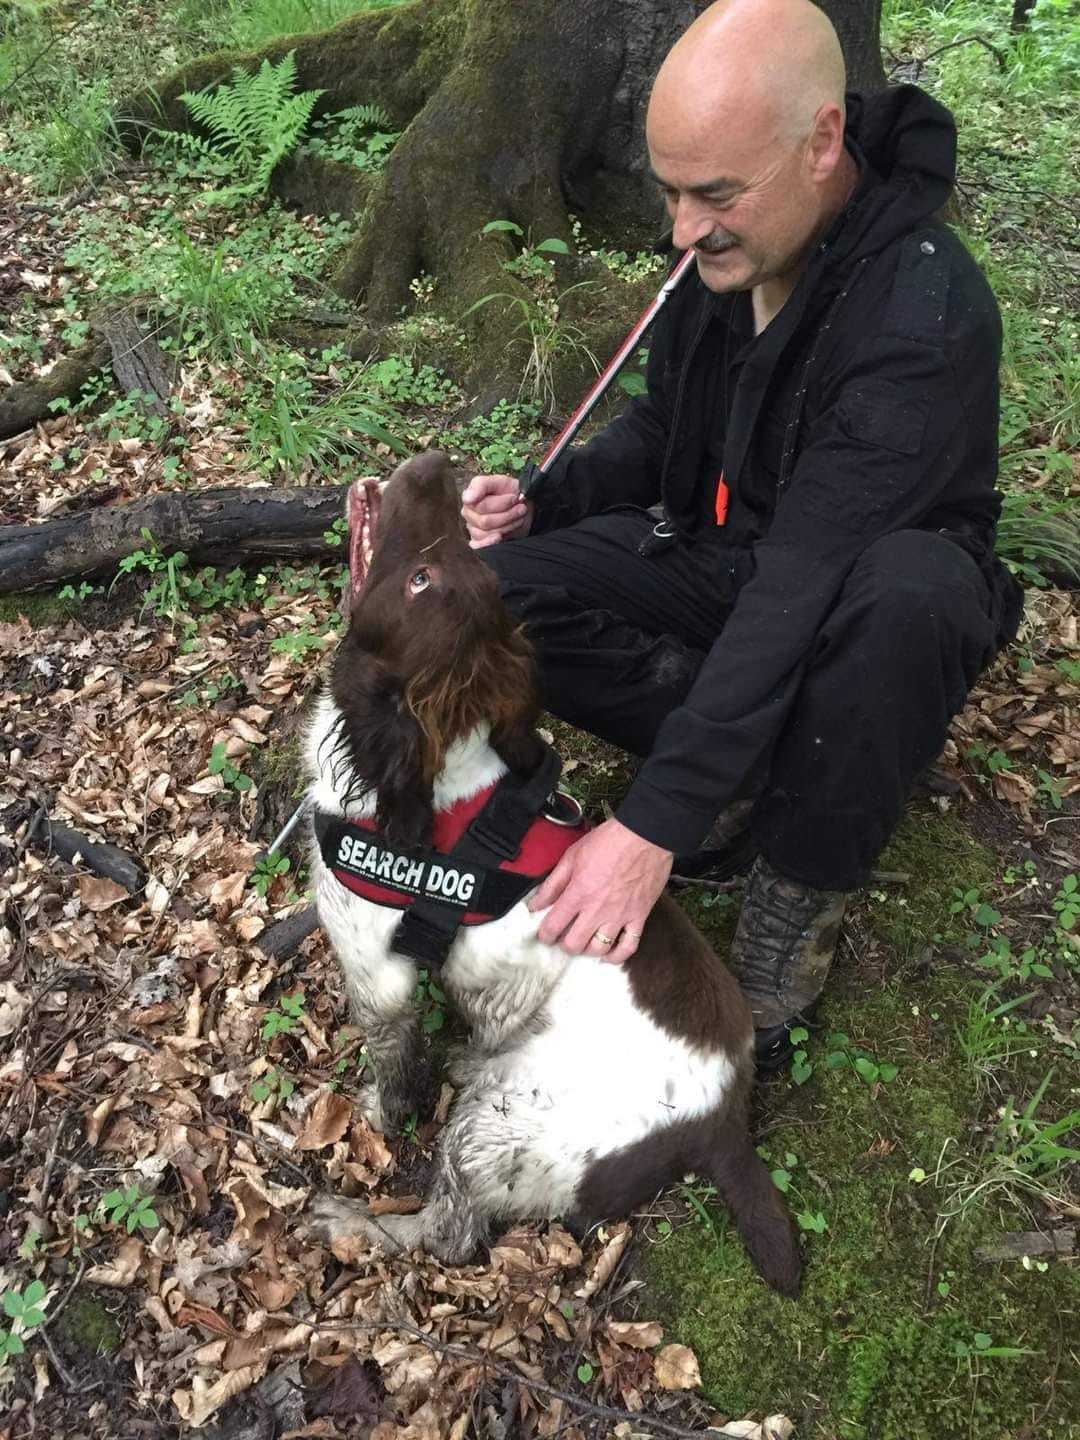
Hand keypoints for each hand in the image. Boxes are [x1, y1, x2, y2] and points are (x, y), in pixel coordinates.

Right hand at [461, 474, 533, 548]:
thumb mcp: (500, 481)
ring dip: (507, 526)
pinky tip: (500, 537)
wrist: (522, 506)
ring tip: (517, 518)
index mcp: (471, 497)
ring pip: (486, 533)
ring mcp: (472, 527)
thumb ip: (482, 485)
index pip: (482, 506)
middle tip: (520, 508)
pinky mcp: (479, 540)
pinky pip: (478, 546)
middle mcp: (468, 513)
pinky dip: (490, 543)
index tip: (513, 498)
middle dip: (508, 515)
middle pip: (485, 521)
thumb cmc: (510, 492)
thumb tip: (467, 498)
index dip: (501, 503)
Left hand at [528, 818, 671, 963]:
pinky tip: (608, 955)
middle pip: (574, 944)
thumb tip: (535, 904)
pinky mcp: (639, 917)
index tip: (544, 934)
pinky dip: (617, 956)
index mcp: (578, 893)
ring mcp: (620, 916)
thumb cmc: (608, 841)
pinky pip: (628, 946)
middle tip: (564, 937)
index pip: (553, 927)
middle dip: (564, 944)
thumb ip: (553, 883)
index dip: (544, 935)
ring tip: (584, 942)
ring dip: (587, 950)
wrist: (645, 835)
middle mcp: (597, 910)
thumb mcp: (572, 856)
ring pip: (599, 949)